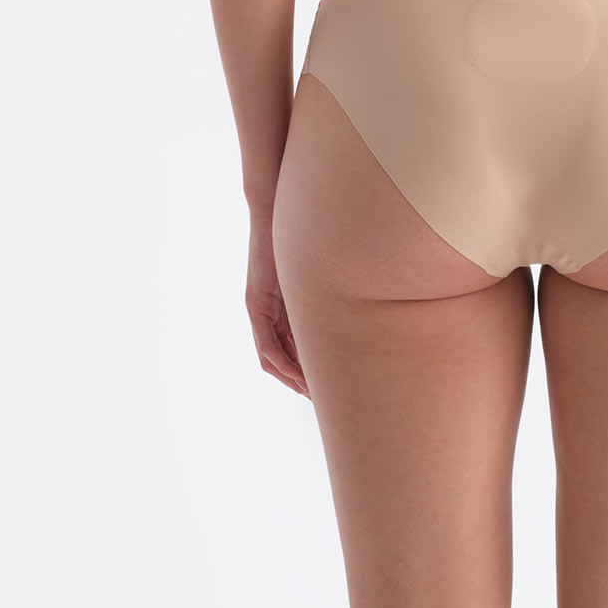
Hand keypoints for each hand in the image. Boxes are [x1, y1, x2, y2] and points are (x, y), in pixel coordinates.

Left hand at [246, 212, 308, 396]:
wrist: (274, 209)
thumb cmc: (299, 233)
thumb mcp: (313, 274)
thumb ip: (322, 293)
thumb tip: (351, 306)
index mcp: (280, 305)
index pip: (288, 347)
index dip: (302, 369)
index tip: (322, 384)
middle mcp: (264, 310)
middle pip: (277, 358)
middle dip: (297, 379)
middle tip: (317, 397)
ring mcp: (258, 307)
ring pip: (270, 356)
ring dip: (290, 376)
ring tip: (311, 392)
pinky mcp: (256, 303)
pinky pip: (266, 344)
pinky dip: (282, 361)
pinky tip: (299, 373)